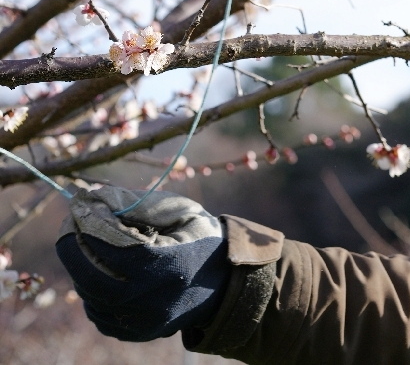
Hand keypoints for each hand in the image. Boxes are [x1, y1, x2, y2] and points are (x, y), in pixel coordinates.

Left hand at [56, 185, 229, 341]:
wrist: (222, 281)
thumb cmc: (199, 236)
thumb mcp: (179, 209)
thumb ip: (137, 202)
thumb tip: (94, 196)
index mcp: (167, 264)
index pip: (111, 245)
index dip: (90, 222)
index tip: (79, 202)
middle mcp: (152, 300)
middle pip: (91, 277)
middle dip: (71, 246)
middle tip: (69, 222)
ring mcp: (143, 321)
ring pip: (90, 296)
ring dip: (79, 266)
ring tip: (83, 241)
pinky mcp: (137, 333)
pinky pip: (98, 312)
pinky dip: (90, 289)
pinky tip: (96, 268)